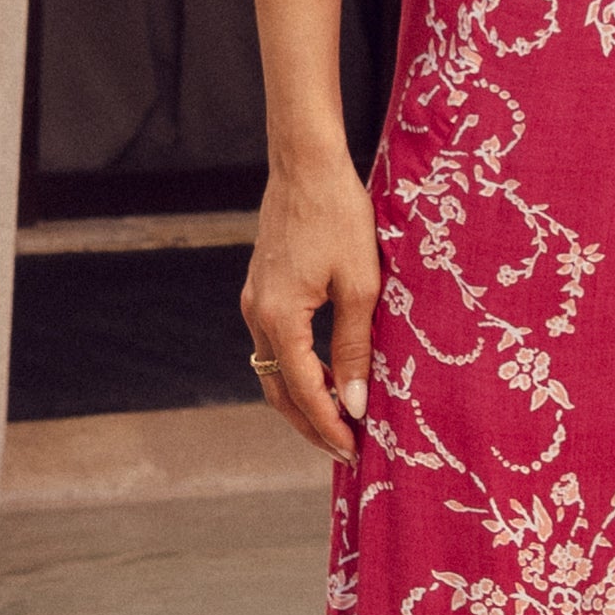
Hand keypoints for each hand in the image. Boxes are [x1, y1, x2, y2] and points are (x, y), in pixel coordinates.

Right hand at [243, 146, 379, 459]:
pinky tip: (326, 375)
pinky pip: (275, 346)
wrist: (306, 164)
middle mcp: (256, 315)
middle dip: (311, 425)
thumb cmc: (339, 216)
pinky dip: (298, 371)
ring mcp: (254, 302)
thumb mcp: (360, 285)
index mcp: (279, 317)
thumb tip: (353, 403)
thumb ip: (354, 346)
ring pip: (274, 370)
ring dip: (304, 400)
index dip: (329, 425)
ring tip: (340, 421)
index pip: (303, 390)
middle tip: (345, 451)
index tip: (355, 450)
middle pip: (278, 391)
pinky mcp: (262, 289)